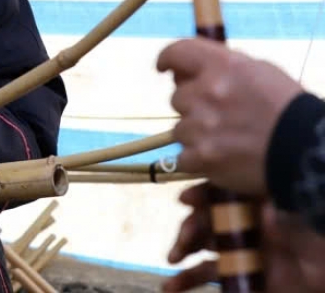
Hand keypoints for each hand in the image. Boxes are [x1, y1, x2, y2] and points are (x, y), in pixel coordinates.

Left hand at [156, 38, 303, 194]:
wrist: (306, 152)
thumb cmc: (288, 110)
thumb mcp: (261, 73)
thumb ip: (224, 69)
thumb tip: (187, 73)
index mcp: (224, 66)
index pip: (179, 52)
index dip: (167, 59)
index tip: (164, 67)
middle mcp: (208, 91)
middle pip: (178, 97)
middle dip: (194, 106)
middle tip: (221, 116)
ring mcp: (201, 125)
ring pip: (180, 129)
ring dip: (197, 134)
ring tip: (228, 140)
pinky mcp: (200, 156)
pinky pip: (183, 157)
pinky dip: (198, 160)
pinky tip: (222, 158)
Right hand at [163, 183, 324, 291]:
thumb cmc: (316, 247)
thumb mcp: (302, 232)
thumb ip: (283, 224)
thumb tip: (268, 212)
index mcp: (258, 209)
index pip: (223, 195)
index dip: (202, 196)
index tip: (186, 200)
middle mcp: (245, 227)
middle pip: (208, 221)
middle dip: (191, 227)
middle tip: (185, 238)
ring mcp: (240, 253)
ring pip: (203, 248)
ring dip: (182, 251)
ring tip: (171, 259)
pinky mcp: (237, 276)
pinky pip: (207, 275)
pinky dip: (184, 281)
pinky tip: (169, 286)